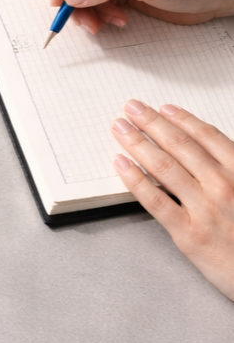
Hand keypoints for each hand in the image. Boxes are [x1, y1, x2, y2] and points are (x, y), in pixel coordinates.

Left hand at [113, 100, 233, 301]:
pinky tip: (120, 163)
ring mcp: (204, 209)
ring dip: (138, 142)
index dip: (182, 118)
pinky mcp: (188, 233)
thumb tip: (203, 148)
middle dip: (151, 122)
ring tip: (121, 128)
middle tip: (132, 108)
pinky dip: (134, 178)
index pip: (206, 136)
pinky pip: (154, 200)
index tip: (163, 108)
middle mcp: (223, 186)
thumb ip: (231, 170)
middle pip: (179, 145)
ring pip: (163, 166)